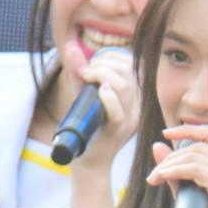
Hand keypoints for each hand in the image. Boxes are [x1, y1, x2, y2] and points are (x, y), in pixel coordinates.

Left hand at [62, 40, 139, 169]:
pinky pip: (118, 111)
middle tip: (86, 72)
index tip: (93, 63)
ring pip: (124, 87)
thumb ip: (79, 71)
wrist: (87, 161)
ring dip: (102, 75)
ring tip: (87, 78)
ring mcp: (130, 119)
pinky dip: (106, 96)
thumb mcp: (83, 95)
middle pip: (128, 72)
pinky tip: (97, 90)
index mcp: (133, 94)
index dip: (112, 56)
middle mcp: (136, 105)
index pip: (132, 64)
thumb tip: (71, 46)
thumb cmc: (86, 127)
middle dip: (104, 64)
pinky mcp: (119, 131)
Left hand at [146, 124, 207, 207]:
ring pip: (195, 157)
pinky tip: (163, 176)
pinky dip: (176, 171)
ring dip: (170, 165)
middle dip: (172, 157)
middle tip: (155, 173)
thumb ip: (176, 169)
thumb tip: (157, 145)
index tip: (166, 133)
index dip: (189, 130)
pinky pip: (196, 170)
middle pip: (199, 147)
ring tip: (156, 177)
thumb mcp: (191, 192)